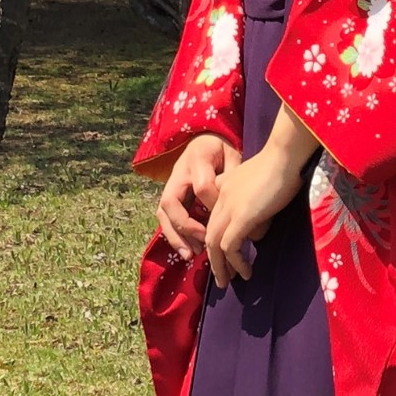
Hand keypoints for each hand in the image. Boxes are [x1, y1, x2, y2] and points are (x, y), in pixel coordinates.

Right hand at [155, 132, 239, 260]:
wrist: (205, 140)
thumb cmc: (222, 150)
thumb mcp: (231, 154)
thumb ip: (231, 174)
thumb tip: (228, 203)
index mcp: (197, 158)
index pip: (202, 186)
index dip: (212, 205)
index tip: (224, 218)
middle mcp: (178, 174)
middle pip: (170, 202)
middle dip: (183, 227)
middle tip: (200, 247)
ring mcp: (171, 186)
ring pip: (163, 214)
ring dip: (175, 236)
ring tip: (190, 255)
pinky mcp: (171, 198)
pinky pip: (167, 218)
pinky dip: (175, 236)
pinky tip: (187, 250)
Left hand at [203, 119, 320, 287]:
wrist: (285, 155)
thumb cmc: (282, 165)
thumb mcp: (262, 185)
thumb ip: (255, 204)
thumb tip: (256, 229)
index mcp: (224, 187)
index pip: (213, 218)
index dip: (216, 239)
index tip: (225, 255)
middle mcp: (221, 198)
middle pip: (209, 234)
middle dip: (214, 259)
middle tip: (222, 277)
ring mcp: (229, 207)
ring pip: (214, 244)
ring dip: (220, 266)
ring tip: (227, 282)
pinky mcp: (241, 217)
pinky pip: (230, 246)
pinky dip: (235, 262)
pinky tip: (245, 271)